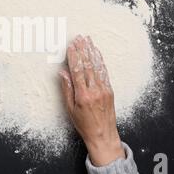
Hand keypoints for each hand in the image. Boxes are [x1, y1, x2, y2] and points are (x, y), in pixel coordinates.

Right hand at [59, 35, 124, 165]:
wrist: (103, 135)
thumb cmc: (85, 124)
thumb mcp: (70, 109)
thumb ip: (67, 89)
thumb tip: (63, 72)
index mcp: (83, 95)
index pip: (77, 71)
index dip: (74, 57)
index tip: (71, 46)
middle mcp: (95, 90)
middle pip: (88, 65)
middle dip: (83, 50)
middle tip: (79, 38)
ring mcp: (104, 89)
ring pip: (97, 66)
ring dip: (92, 52)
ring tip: (88, 40)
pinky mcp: (110, 90)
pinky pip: (104, 72)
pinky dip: (100, 61)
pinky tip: (97, 53)